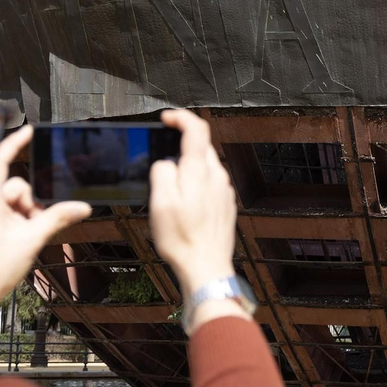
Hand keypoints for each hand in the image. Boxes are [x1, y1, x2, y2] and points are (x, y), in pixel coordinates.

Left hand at [0, 126, 90, 355]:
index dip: (14, 143)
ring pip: (15, 199)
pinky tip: (23, 237)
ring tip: (27, 235)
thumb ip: (57, 218)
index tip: (29, 130)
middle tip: (34, 222)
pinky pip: (10, 211)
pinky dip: (21, 219)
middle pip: (15, 184)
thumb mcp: (31, 239)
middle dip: (30, 200)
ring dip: (27, 213)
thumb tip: (82, 207)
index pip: (0, 160)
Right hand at [150, 110, 238, 301]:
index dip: (181, 118)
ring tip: (169, 191)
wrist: (206, 268)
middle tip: (160, 160)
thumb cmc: (182, 239)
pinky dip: (195, 186)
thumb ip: (162, 173)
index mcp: (200, 172)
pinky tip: (184, 206)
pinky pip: (209, 185)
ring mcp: (224, 191)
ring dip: (187, 169)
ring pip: (205, 167)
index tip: (166, 119)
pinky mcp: (226, 205)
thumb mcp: (160, 202)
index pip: (197, 129)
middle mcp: (218, 177)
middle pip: (201, 148)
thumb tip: (165, 162)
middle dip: (180, 147)